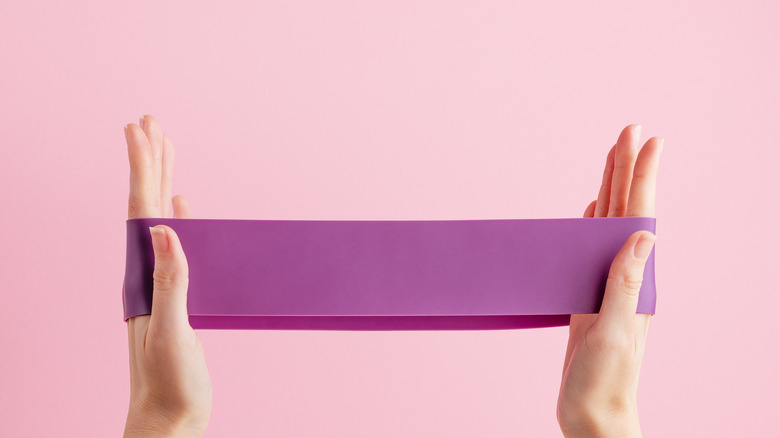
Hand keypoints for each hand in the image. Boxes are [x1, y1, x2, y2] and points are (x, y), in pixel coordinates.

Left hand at [123, 115, 210, 437]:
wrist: (169, 417)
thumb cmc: (169, 382)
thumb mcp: (171, 331)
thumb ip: (170, 281)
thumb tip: (166, 227)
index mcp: (143, 275)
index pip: (140, 209)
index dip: (141, 167)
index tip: (140, 129)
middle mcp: (146, 271)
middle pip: (145, 204)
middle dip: (150, 161)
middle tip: (151, 122)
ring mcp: (161, 281)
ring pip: (160, 218)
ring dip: (162, 181)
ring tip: (167, 150)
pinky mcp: (177, 294)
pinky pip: (177, 245)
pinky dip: (179, 218)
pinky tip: (182, 206)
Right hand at [557, 125, 662, 436]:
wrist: (592, 413)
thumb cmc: (605, 380)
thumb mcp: (614, 331)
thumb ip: (625, 283)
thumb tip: (642, 234)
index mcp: (634, 280)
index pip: (639, 217)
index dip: (642, 176)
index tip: (648, 138)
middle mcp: (624, 276)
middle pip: (624, 210)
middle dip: (626, 168)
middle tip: (628, 129)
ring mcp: (604, 284)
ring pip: (605, 224)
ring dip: (608, 188)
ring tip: (610, 157)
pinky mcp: (586, 296)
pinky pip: (588, 248)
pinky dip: (589, 222)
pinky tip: (588, 209)